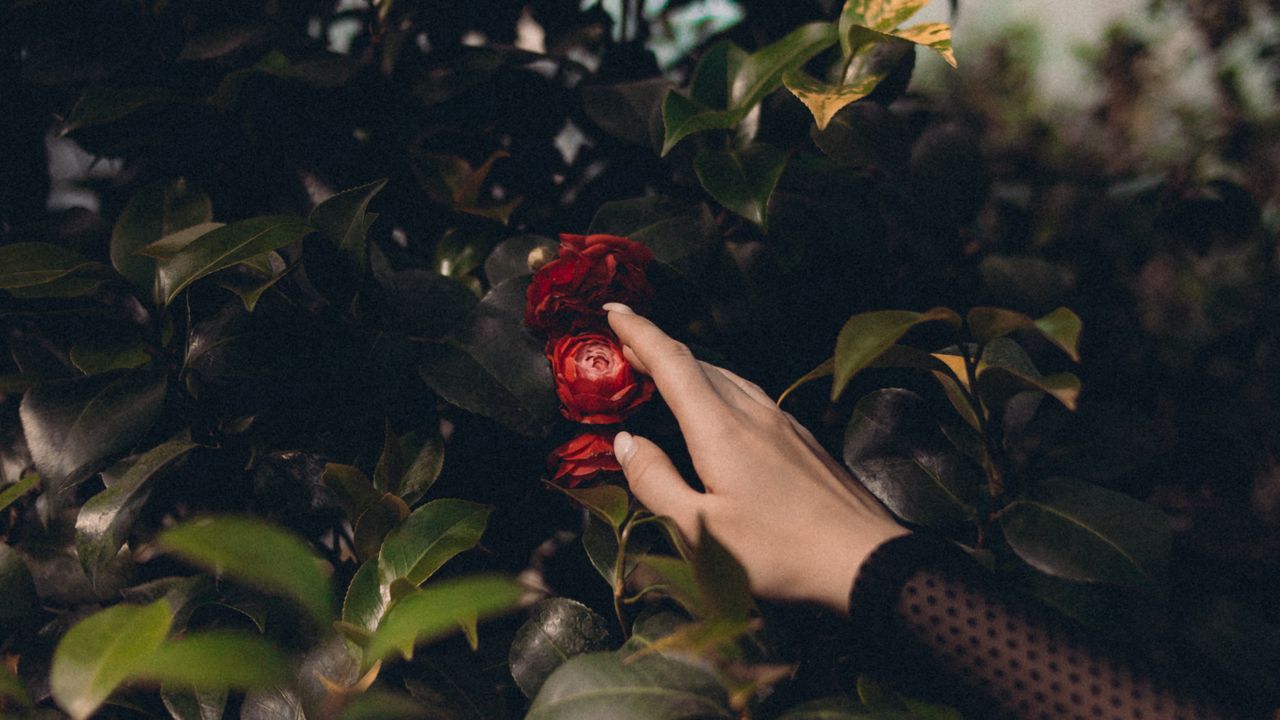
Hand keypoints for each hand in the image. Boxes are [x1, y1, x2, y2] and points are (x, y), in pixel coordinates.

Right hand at [605, 303, 908, 612]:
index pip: (673, 363)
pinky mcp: (802, 439)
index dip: (640, 332)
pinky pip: (750, 395)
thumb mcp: (701, 532)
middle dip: (657, 347)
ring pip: (727, 377)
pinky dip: (718, 386)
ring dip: (689, 366)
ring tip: (662, 369)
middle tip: (624, 341)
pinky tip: (717, 403)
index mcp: (721, 430)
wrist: (866, 560)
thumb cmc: (780, 553)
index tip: (614, 309)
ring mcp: (782, 424)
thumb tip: (627, 442)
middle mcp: (752, 414)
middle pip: (698, 364)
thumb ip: (656, 483)